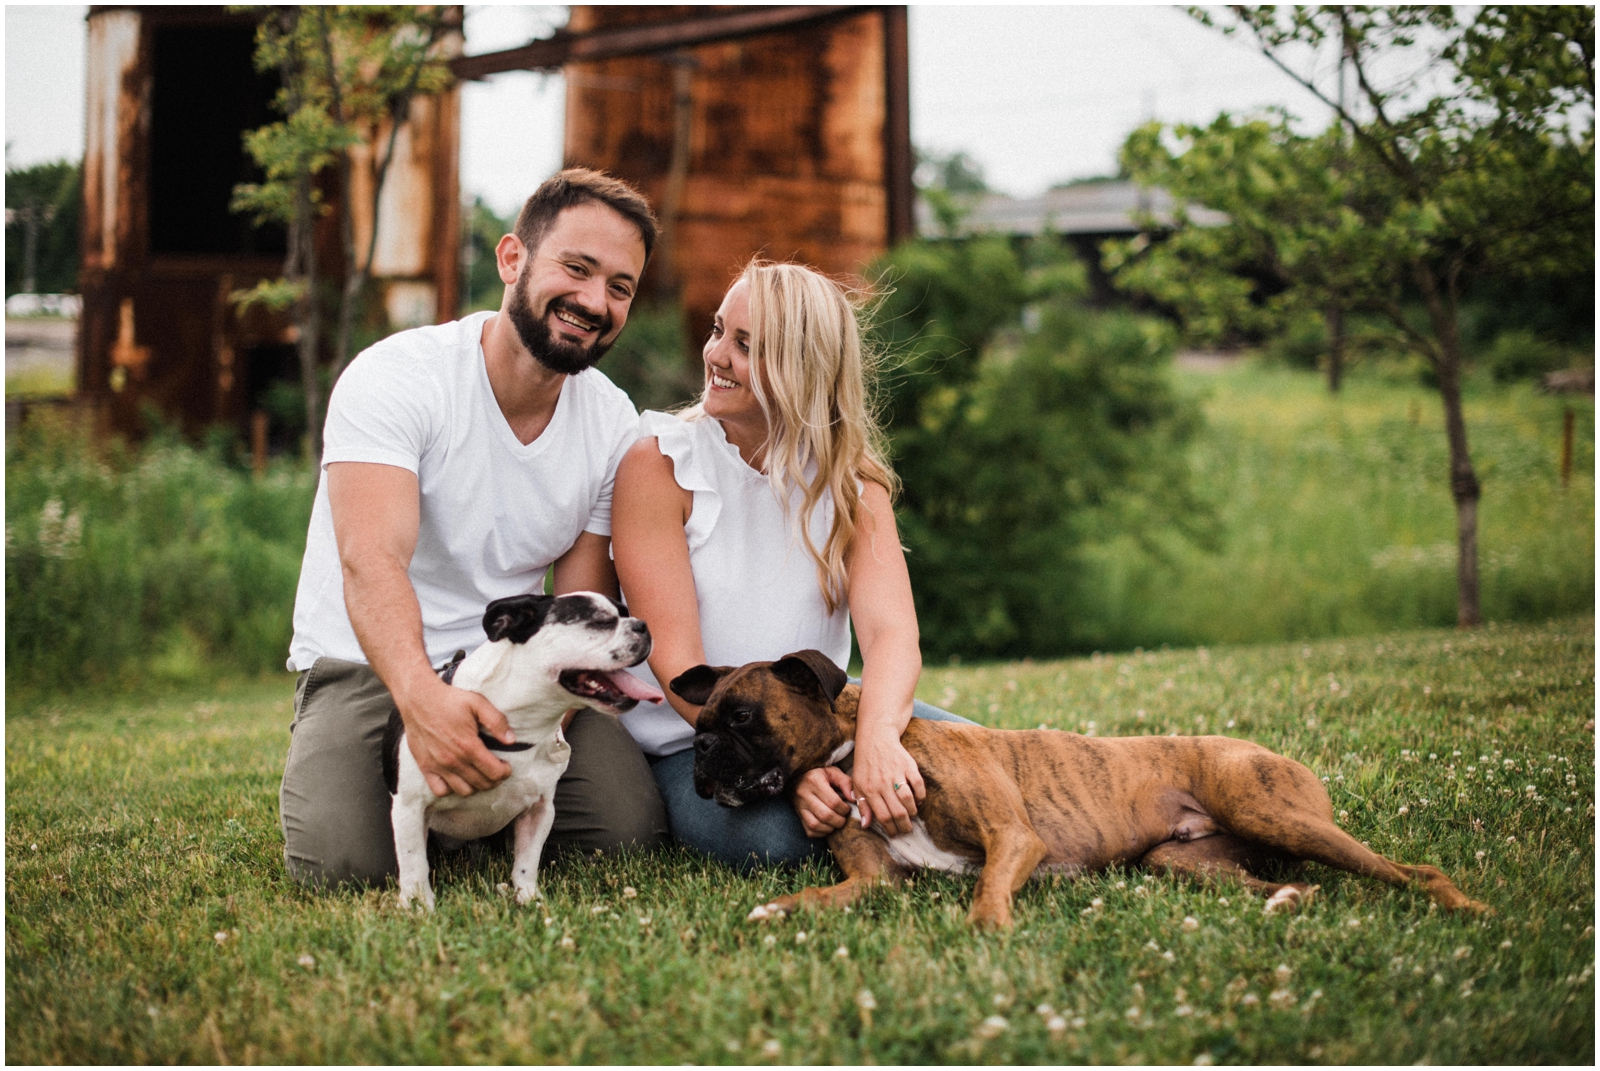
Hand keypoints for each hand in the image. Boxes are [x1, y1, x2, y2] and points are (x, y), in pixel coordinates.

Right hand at [397, 675, 514, 796]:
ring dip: (476, 786)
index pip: (494, 772)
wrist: (418, 699)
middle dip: (494, 779)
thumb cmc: (449, 700)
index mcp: (468, 746)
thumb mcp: (478, 703)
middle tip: (496, 769)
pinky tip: (457, 778)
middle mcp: (453, 760)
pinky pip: (440, 791)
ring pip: (464, 791)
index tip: (506, 765)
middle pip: (482, 784)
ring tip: (479, 774)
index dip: (505, 772)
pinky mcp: (425, 767)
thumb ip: (497, 721)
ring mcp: (438, 766)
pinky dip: (451, 789)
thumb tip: (510, 740)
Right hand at [792, 767, 855, 836]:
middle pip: (825, 815)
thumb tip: (854, 799)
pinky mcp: (799, 816)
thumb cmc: (820, 775)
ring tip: (836, 821)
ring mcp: (799, 807)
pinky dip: (822, 832)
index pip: (833, 802)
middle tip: (844, 817)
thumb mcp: (834, 772)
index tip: (847, 808)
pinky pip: (810, 831)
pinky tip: (827, 825)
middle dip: (839, 820)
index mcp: (814, 781)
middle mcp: (804, 794)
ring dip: (831, 827)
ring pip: (816, 825)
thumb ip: (846, 783)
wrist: (799, 778)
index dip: (844, 809)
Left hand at [851, 729, 924, 835]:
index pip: (883, 816)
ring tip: (911, 815)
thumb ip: (862, 805)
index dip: (891, 829)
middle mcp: (883, 783)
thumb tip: (865, 825)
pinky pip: (918, 785)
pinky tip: (918, 800)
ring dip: (912, 812)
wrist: (876, 738)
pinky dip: (921, 795)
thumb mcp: (858, 784)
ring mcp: (896, 774)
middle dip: (904, 825)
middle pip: (897, 812)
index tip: (895, 833)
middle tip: (907, 829)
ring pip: (908, 800)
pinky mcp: (908, 765)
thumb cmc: (865, 763)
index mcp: (870, 789)